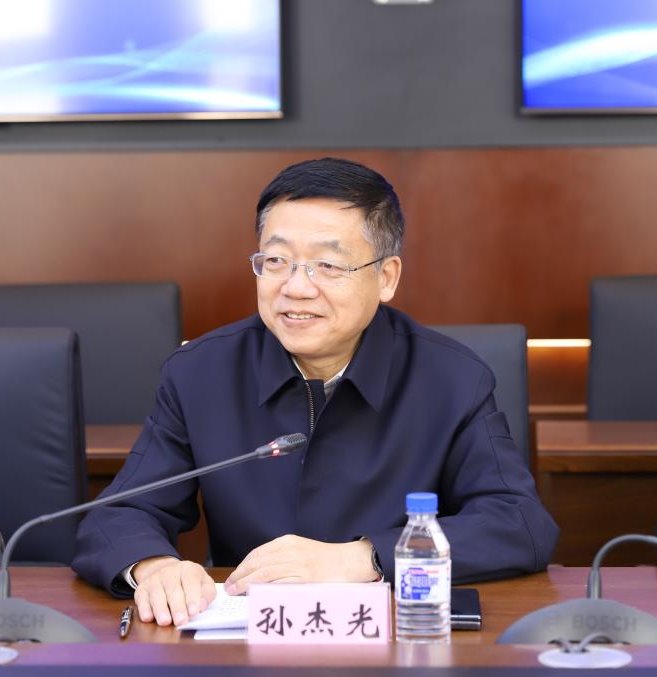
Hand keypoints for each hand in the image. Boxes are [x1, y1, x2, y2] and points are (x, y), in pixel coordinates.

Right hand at [132, 556, 216, 626]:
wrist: (165, 571)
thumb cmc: (188, 582)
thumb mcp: (203, 583)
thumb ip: (207, 594)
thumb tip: (202, 606)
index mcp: (188, 568)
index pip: (191, 581)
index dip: (192, 597)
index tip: (194, 612)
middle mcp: (170, 571)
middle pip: (173, 589)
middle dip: (177, 607)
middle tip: (181, 621)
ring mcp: (154, 579)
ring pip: (156, 594)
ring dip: (161, 609)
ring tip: (165, 622)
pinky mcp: (142, 589)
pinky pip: (142, 599)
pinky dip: (144, 608)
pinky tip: (148, 617)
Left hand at [224, 535, 376, 594]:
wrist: (349, 560)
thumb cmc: (325, 558)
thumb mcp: (301, 549)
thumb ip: (283, 556)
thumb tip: (259, 573)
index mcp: (288, 542)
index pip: (258, 553)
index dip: (243, 566)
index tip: (234, 575)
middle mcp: (291, 551)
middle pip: (257, 563)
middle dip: (240, 576)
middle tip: (229, 586)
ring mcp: (298, 565)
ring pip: (264, 574)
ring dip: (246, 584)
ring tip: (236, 592)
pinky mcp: (305, 579)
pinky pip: (279, 585)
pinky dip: (264, 591)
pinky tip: (255, 597)